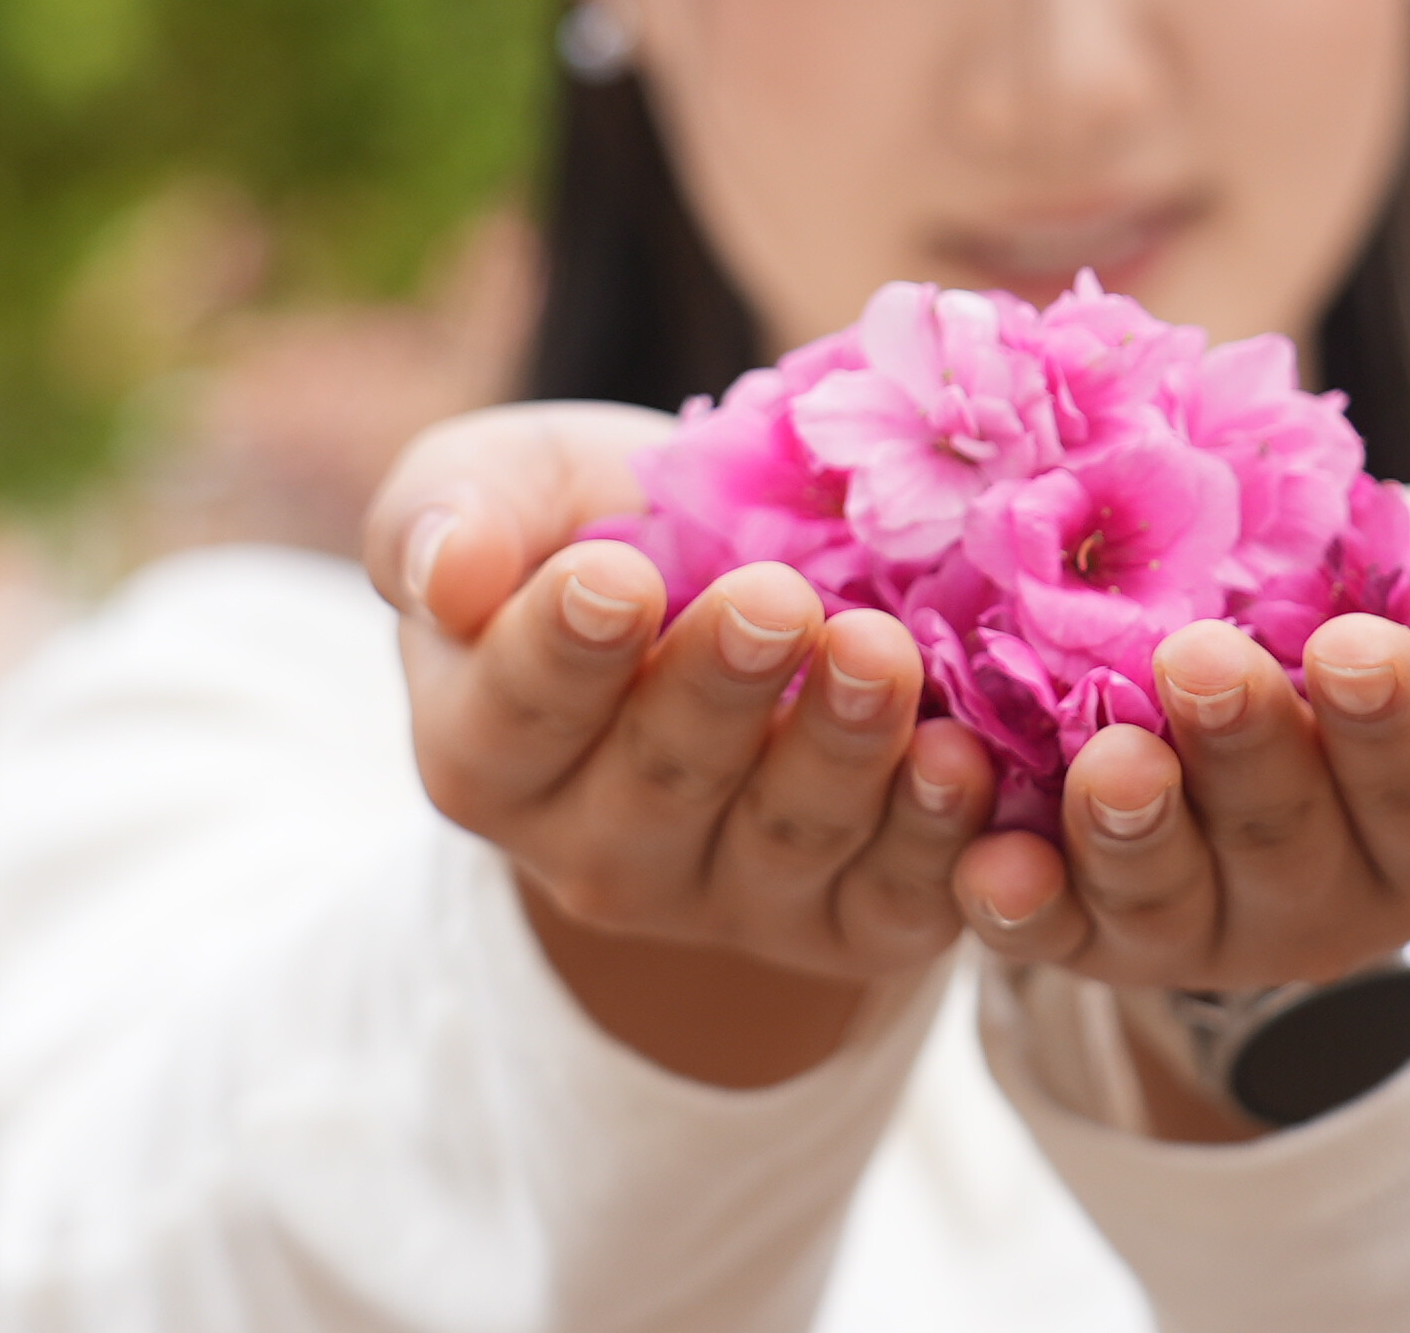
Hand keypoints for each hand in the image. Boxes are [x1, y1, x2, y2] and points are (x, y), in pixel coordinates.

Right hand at [363, 405, 993, 1006]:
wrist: (734, 590)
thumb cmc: (598, 528)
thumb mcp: (502, 488)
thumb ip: (445, 518)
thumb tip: (446, 570)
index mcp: (487, 755)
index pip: (515, 718)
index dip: (562, 652)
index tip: (613, 576)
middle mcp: (598, 853)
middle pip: (661, 784)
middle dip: (720, 691)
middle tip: (773, 600)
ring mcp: (730, 898)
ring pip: (788, 840)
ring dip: (841, 752)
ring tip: (881, 655)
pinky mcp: (850, 921)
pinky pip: (895, 899)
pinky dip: (936, 839)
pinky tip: (964, 760)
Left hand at [949, 486, 1409, 990]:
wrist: (1303, 638)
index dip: (1394, 723)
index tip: (1357, 646)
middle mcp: (1331, 902)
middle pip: (1285, 841)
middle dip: (1244, 752)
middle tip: (1201, 660)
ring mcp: (1207, 921)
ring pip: (1165, 900)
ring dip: (1126, 835)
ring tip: (1106, 760)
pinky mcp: (1095, 924)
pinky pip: (1052, 929)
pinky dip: (1013, 900)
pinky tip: (980, 861)